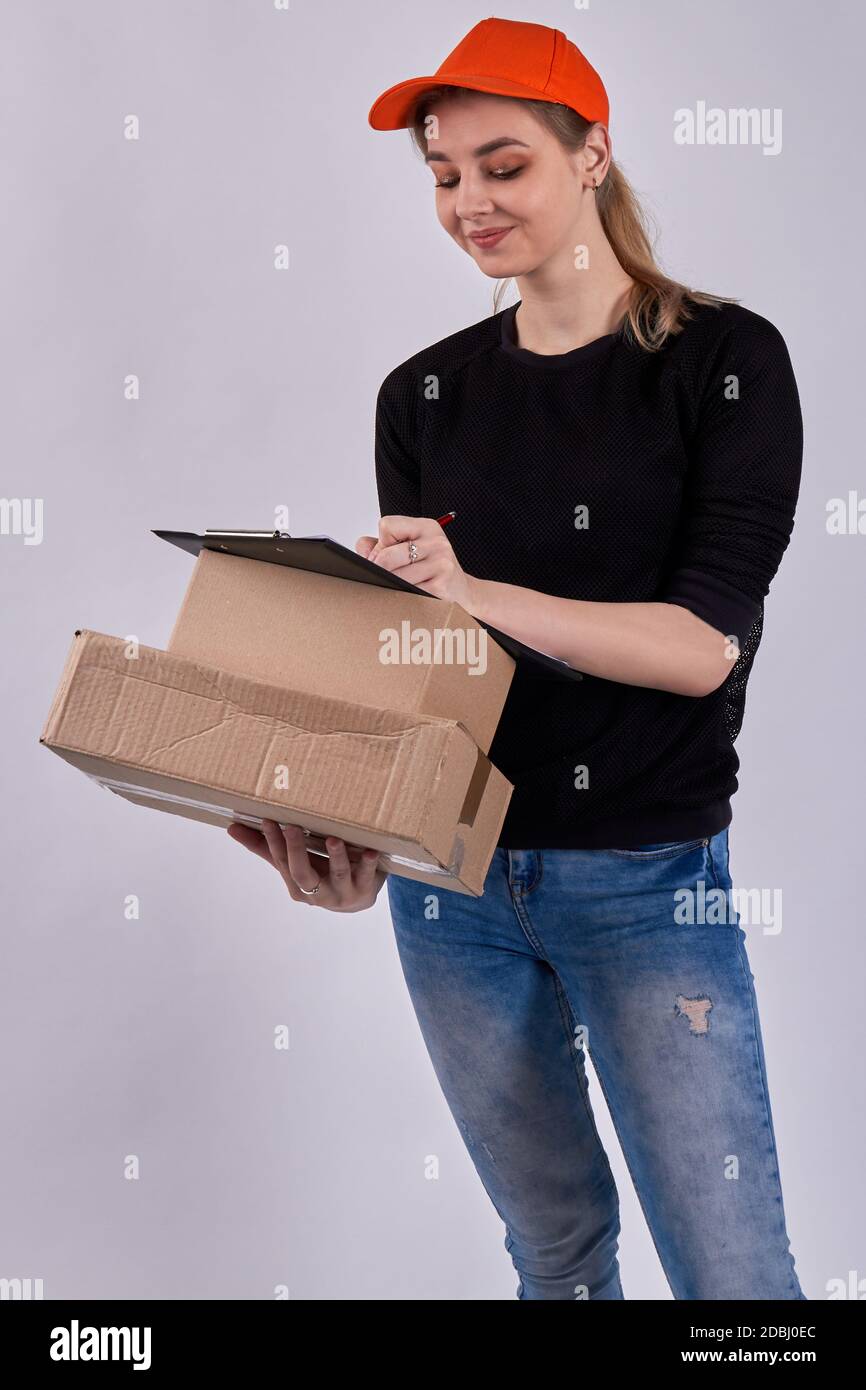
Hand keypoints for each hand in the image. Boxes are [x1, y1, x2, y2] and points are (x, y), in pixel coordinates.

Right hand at [226, 820, 386, 912]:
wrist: (357, 899)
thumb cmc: (320, 874)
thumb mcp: (295, 863)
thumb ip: (265, 847)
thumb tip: (231, 827)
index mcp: (297, 886)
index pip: (281, 862)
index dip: (274, 842)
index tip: (268, 820)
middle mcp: (317, 894)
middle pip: (302, 873)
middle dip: (297, 850)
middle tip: (293, 827)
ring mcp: (342, 893)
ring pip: (338, 874)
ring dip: (336, 856)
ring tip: (334, 839)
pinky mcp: (365, 889)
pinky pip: (367, 875)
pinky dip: (369, 864)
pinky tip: (370, 851)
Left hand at [355, 515, 477, 611]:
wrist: (463, 591)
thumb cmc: (433, 569)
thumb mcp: (411, 549)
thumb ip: (382, 545)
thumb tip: (360, 547)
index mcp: (426, 527)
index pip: (387, 525)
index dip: (381, 543)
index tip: (387, 554)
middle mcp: (436, 541)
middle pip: (387, 555)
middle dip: (378, 569)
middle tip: (379, 578)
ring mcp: (441, 563)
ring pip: (395, 577)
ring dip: (388, 586)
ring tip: (393, 588)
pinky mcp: (441, 585)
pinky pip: (407, 593)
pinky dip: (401, 598)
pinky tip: (406, 598)